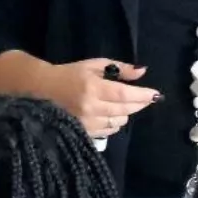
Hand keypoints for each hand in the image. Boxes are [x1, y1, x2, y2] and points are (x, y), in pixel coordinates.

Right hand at [40, 59, 155, 137]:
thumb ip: (119, 68)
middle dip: (139, 104)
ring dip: (125, 113)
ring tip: (122, 104)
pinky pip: (109, 130)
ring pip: (119, 122)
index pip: (125, 95)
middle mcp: (91, 107)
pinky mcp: (83, 133)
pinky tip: (110, 114)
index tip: (156, 95)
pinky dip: (114, 122)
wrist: (41, 90)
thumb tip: (142, 72)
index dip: (143, 96)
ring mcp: (87, 123)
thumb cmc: (69, 74)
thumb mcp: (93, 65)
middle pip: (125, 110)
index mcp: (93, 88)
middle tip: (146, 99)